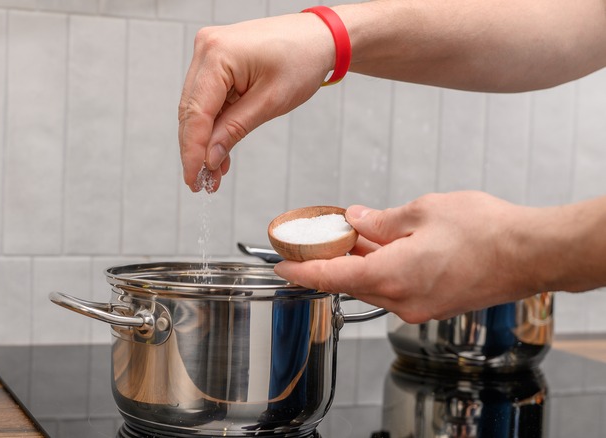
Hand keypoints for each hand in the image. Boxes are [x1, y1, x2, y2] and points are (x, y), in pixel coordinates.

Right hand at [178, 13, 334, 191]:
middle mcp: (206, 49)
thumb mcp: (270, 102)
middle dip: (196, 150)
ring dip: (204, 142)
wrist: (319, 37)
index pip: (195, 112)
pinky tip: (220, 152)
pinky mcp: (216, 61)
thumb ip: (234, 130)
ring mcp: (209, 53)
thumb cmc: (302, 60)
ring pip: (196, 108)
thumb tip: (209, 158)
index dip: (192, 151)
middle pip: (190, 111)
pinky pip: (208, 100)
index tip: (194, 179)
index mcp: (218, 53)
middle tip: (201, 183)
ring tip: (213, 174)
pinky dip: (214, 126)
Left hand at [274, 191, 544, 322]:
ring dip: (360, 262)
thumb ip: (380, 221)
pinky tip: (384, 246)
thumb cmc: (486, 231)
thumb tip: (356, 220)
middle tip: (321, 236)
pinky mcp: (433, 306)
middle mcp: (401, 300)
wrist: (531, 253)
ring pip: (374, 285)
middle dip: (333, 259)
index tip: (280, 265)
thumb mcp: (422, 212)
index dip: (301, 271)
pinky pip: (395, 288)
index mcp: (391, 276)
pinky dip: (383, 269)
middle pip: (351, 281)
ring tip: (355, 234)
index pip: (331, 277)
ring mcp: (419, 307)